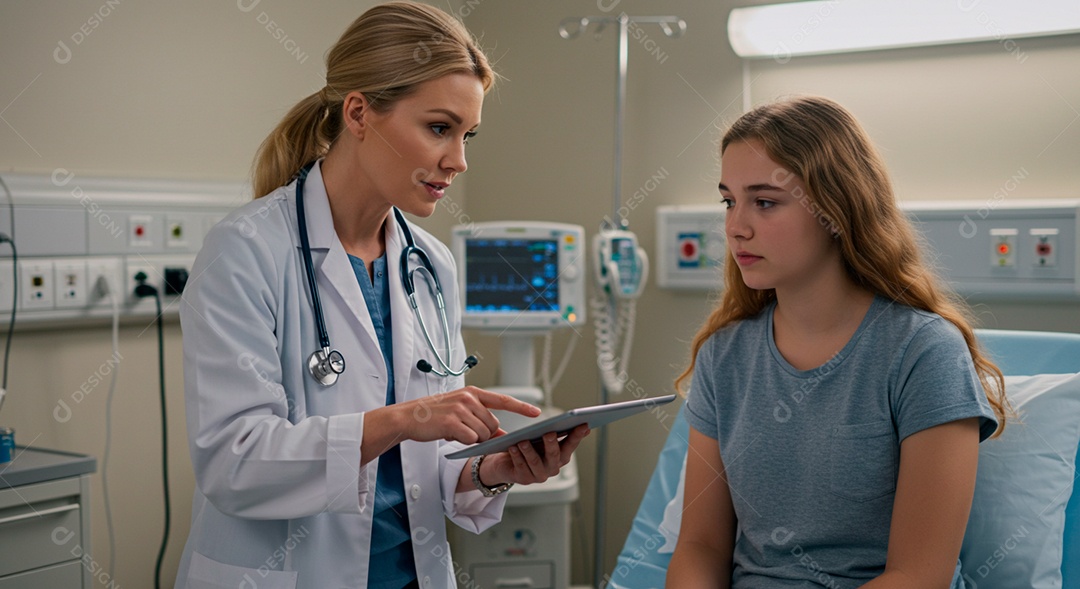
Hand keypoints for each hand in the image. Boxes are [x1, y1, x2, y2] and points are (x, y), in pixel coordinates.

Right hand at [397, 386, 540, 444]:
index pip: (503, 400)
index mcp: (473, 393)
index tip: (537, 413)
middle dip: (484, 434)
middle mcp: (469, 398)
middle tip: (464, 430)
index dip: (521, 407)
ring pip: (483, 434)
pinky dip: (463, 442)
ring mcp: (461, 409)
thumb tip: (503, 436)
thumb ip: (481, 419)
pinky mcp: (452, 422)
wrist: (409, 417)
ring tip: (455, 431)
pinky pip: (470, 440)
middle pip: (493, 425)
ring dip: (472, 438)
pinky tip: (449, 434)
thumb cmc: (435, 416)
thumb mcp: (460, 412)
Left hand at [480, 424, 589, 485]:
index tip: (583, 424)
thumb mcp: (545, 438)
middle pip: (554, 454)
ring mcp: (539, 475)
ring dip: (529, 451)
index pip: (571, 444)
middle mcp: (553, 467)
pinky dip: (517, 456)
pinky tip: (512, 448)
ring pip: (535, 462)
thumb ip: (560, 433)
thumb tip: (584, 426)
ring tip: (523, 441)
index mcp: (562, 456)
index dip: (577, 435)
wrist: (509, 463)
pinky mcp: (525, 479)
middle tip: (549, 433)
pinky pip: (521, 466)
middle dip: (551, 443)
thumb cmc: (531, 447)